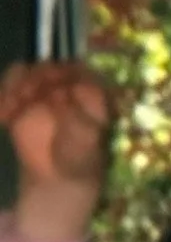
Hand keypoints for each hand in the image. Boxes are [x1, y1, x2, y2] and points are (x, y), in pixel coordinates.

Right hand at [0, 63, 109, 241]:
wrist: (58, 175)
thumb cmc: (81, 156)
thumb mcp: (86, 138)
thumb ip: (75, 114)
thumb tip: (59, 93)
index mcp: (90, 91)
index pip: (77, 69)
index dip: (63, 73)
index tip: (50, 88)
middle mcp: (65, 85)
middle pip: (46, 66)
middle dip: (34, 78)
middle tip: (23, 97)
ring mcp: (41, 90)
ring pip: (23, 72)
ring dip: (13, 85)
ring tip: (10, 109)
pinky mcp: (19, 101)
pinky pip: (6, 89)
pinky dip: (1, 98)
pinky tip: (3, 119)